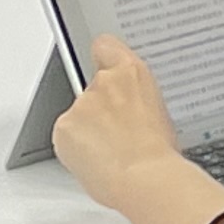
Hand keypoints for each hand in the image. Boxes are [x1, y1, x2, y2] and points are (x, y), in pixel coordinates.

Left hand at [51, 36, 187, 211]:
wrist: (146, 179)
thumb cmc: (160, 154)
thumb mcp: (159, 113)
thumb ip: (136, 101)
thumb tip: (128, 112)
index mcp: (133, 73)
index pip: (106, 45)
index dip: (102, 56)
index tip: (101, 64)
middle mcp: (104, 81)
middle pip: (92, 88)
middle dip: (98, 108)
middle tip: (116, 133)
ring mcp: (82, 104)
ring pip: (78, 115)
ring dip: (87, 130)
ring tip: (110, 154)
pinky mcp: (63, 127)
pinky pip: (65, 136)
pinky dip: (75, 148)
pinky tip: (95, 161)